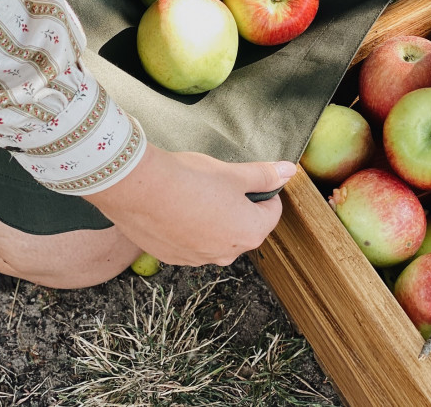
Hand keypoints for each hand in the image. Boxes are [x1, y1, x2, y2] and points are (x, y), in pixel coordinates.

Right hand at [83, 143, 295, 265]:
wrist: (141, 189)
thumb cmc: (191, 179)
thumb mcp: (233, 173)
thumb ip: (264, 175)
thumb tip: (289, 171)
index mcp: (249, 232)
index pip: (271, 211)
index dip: (263, 190)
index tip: (247, 178)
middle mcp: (227, 253)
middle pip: (245, 227)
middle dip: (239, 206)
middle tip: (220, 183)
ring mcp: (198, 259)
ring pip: (217, 236)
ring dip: (214, 218)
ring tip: (195, 192)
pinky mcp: (173, 257)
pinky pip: (191, 242)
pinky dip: (190, 226)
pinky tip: (177, 206)